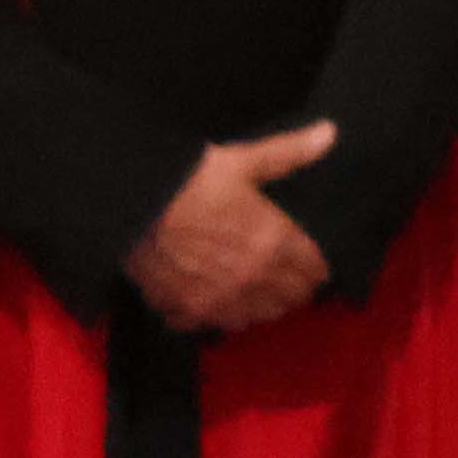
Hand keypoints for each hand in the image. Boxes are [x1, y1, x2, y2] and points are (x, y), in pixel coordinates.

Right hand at [130, 121, 340, 340]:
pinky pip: (213, 325)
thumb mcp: (240, 161)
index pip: (316, 270)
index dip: (316, 263)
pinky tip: (208, 296)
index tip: (308, 257)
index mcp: (273, 241)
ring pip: (259, 316)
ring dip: (260, 303)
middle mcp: (252, 277)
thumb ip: (288, 153)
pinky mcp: (185, 309)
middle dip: (292, 285)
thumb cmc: (186, 179)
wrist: (127, 202)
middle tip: (282, 271)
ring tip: (250, 286)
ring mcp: (219, 298)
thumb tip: (329, 133)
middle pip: (292, 298)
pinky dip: (215, 314)